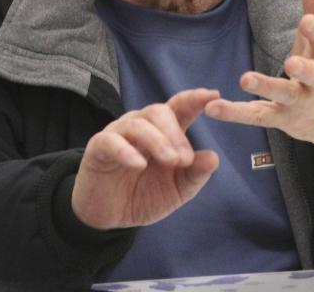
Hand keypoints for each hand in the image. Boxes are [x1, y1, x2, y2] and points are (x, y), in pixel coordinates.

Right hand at [72, 88, 219, 229]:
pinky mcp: (99, 148)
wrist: (110, 218)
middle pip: (159, 112)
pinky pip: (111, 141)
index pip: (180, 107)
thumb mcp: (176, 190)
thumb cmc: (145, 195)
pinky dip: (126, 151)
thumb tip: (214, 158)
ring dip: (157, 141)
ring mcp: (119, 134)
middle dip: (175, 133)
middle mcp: (141, 126)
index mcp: (164, 131)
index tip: (214, 95)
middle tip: (184, 159)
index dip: (195, 99)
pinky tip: (139, 164)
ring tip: (170, 161)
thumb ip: (194, 174)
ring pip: (138, 124)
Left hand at [205, 0, 313, 159]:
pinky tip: (213, 108)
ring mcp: (300, 102)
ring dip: (265, 87)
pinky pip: (257, 116)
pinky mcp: (281, 118)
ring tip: (245, 79)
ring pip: (283, 96)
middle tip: (291, 62)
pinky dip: (235, 113)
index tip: (307, 20)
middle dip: (305, 69)